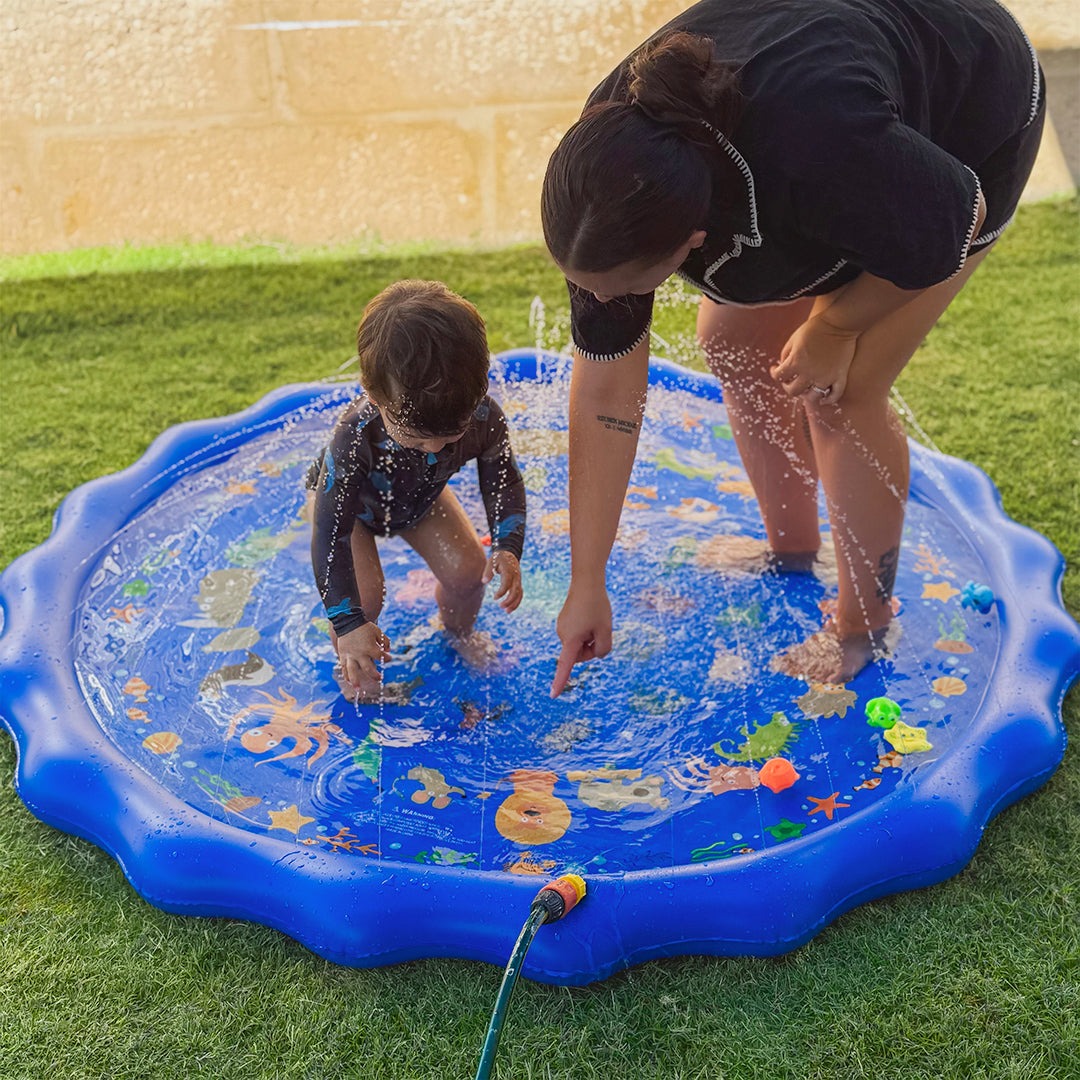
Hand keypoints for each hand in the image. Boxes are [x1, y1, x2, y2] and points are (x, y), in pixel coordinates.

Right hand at [335, 622, 390, 693]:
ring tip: (358, 690)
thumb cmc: (364, 627)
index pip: (381, 656)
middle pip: (368, 669)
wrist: (348, 621)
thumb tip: (388, 650)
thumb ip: (385, 641)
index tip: (388, 658)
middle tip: (379, 678)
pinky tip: (350, 682)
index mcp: (370, 647)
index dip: (387, 658)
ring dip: (356, 681)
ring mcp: (350, 656)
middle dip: (375, 675)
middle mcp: (360, 654)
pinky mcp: (343, 655)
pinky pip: (344, 667)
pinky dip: (346, 675)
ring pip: (353, 671)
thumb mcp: (378, 632)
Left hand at [483, 550, 522, 611]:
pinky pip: (520, 594)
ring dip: (514, 603)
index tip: (495, 598)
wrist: (509, 553)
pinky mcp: (518, 583)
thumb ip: (488, 571)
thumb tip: (484, 581)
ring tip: (507, 611)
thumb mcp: (491, 562)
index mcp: (509, 570)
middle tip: (500, 606)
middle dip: (509, 600)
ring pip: (519, 593)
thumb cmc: (498, 558)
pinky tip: (510, 608)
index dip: (502, 591)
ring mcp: (518, 580)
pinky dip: (516, 602)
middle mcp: (516, 576)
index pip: (507, 583)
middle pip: (515, 590)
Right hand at [550, 580, 611, 697]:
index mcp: (571, 639)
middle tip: (600, 627)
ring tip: (594, 618)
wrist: (586, 582)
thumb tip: (596, 655)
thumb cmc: (597, 606)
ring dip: (591, 637)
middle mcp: (563, 635)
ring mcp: (562, 628)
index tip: (553, 695)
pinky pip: (579, 635)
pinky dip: (587, 630)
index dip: (560, 682)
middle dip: (593, 646)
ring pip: (581, 644)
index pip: (566, 666)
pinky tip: (589, 615)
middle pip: (582, 654)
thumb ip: (603, 649)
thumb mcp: (606, 630)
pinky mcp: (565, 622)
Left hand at [770, 314, 858, 404]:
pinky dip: (829, 399)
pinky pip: (835, 395)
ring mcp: (826, 377)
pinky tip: (823, 399)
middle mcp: (809, 373)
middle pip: (793, 391)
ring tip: (805, 389)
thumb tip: (783, 366)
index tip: (775, 368)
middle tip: (788, 381)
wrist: (839, 323)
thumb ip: (785, 354)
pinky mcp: (840, 376)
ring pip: (813, 397)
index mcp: (796, 362)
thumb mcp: (793, 338)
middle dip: (788, 387)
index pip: (779, 376)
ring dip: (806, 395)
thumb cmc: (815, 328)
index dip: (774, 373)